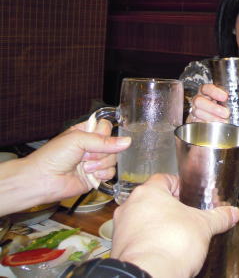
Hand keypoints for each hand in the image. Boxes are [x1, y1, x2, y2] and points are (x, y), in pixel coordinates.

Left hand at [0, 121, 130, 215]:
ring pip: (114, 159)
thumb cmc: (53, 156)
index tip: (97, 138)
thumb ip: (104, 141)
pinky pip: (111, 173)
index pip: (107, 127)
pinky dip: (102, 174)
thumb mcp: (78, 140)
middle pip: (113, 144)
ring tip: (85, 167)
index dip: (105, 134)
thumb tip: (128, 142)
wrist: (42, 180)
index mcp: (85, 133)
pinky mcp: (96, 176)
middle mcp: (91, 147)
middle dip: (101, 152)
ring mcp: (95, 162)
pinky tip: (91, 175)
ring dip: (100, 163)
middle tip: (85, 156)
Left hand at [112, 174, 238, 277]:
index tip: (189, 194)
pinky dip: (148, 241)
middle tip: (186, 216)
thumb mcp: (204, 226)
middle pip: (152, 200)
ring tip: (176, 234)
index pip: (164, 179)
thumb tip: (232, 213)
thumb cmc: (172, 243)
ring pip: (142, 219)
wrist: (150, 274)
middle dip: (169, 208)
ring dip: (157, 224)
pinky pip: (135, 239)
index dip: (179, 186)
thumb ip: (218, 217)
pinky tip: (164, 249)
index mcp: (149, 192)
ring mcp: (121, 228)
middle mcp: (130, 206)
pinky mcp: (119, 248)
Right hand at [189, 84, 238, 122]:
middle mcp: (199, 100)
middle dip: (213, 107)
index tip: (225, 96)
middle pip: (199, 100)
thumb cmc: (222, 107)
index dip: (214, 91)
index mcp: (207, 92)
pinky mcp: (195, 122)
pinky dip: (207, 124)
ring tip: (224, 122)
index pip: (206, 88)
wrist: (212, 121)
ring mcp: (195, 111)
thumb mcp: (233, 101)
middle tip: (226, 113)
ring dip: (211, 117)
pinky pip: (198, 123)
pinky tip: (216, 127)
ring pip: (198, 112)